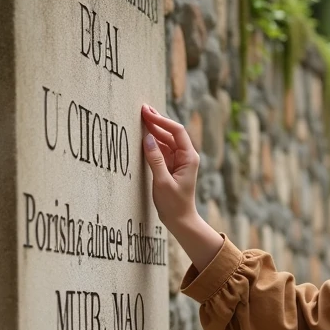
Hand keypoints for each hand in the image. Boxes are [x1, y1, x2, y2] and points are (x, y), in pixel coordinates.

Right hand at [140, 103, 223, 274]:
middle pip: (171, 133)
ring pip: (166, 140)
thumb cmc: (174, 204)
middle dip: (157, 121)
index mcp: (189, 158)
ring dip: (154, 129)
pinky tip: (143, 134)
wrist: (180, 220)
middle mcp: (186, 156)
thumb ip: (155, 159)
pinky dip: (152, 141)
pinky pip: (162, 149)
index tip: (147, 113)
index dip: (162, 120)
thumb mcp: (162, 181)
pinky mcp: (171, 166)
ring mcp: (178, 160)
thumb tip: (147, 138)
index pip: (176, 132)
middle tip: (141, 109)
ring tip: (141, 117)